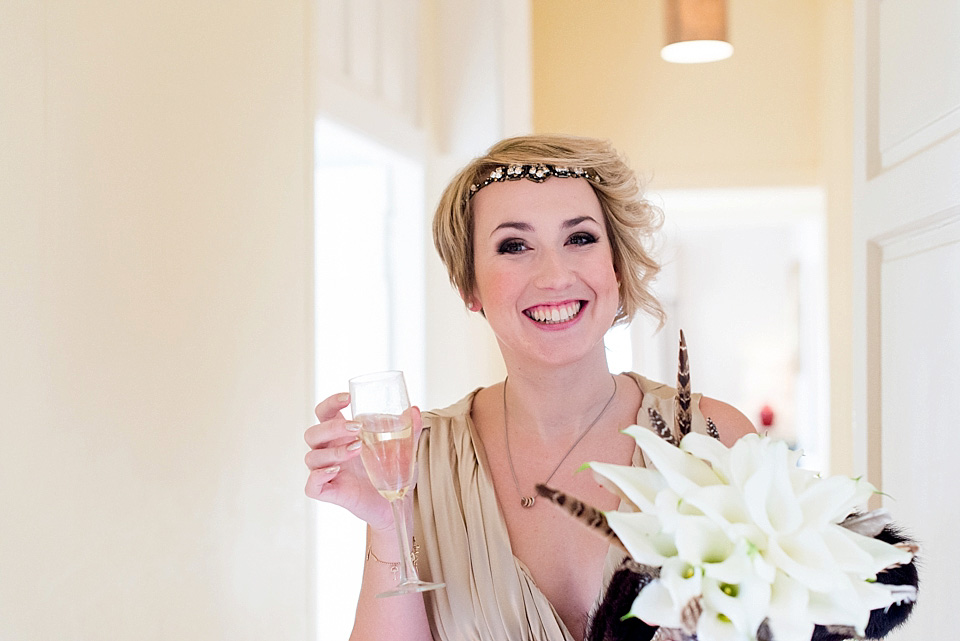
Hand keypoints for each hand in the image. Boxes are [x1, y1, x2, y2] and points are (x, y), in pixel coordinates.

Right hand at [304, 392, 421, 531]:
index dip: (330, 403)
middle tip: (356, 428)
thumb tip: (415, 410)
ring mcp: (326, 472)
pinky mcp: (328, 492)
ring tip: (357, 449)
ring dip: (333, 451)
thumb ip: (409, 429)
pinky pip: (311, 485)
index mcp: (341, 435)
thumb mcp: (403, 448)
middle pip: (313, 433)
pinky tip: (336, 471)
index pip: (324, 413)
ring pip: (312, 457)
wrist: (396, 502)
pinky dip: (319, 476)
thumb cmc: (392, 470)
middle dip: (332, 427)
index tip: (348, 398)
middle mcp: (329, 451)